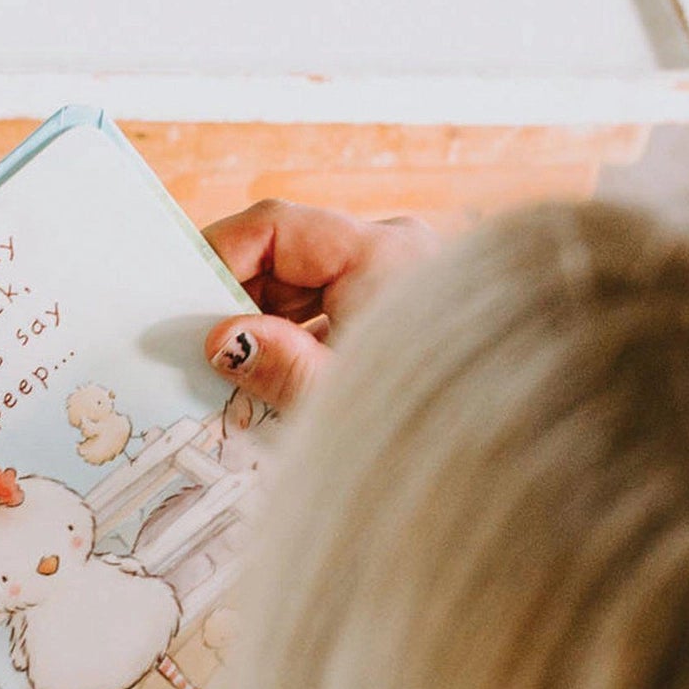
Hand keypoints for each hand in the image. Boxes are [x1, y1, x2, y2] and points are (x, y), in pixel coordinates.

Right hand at [202, 199, 437, 409]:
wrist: (509, 460)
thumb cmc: (431, 420)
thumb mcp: (346, 403)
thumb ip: (283, 368)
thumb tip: (221, 341)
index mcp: (382, 255)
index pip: (275, 228)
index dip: (216, 259)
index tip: (179, 306)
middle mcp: (390, 251)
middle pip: (283, 257)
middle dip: (234, 303)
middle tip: (192, 351)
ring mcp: (392, 279)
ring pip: (299, 287)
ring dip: (258, 328)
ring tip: (226, 376)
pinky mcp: (391, 311)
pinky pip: (322, 312)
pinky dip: (289, 342)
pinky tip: (265, 381)